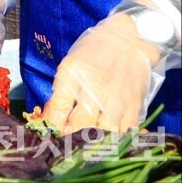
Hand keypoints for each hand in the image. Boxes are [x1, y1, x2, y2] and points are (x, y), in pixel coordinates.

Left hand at [43, 13, 160, 133]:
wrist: (128, 39)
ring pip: (103, 133)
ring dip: (92, 141)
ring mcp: (116, 99)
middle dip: (70, 138)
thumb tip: (52, 118)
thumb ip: (61, 92)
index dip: (52, 127)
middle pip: (80, 125)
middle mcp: (94, 88)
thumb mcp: (69, 65)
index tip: (49, 134)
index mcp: (72, 75)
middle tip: (65, 141)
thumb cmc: (93, 52)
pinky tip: (106, 138)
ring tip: (85, 142)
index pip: (58, 110)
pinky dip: (114, 139)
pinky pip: (123, 132)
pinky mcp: (134, 106)